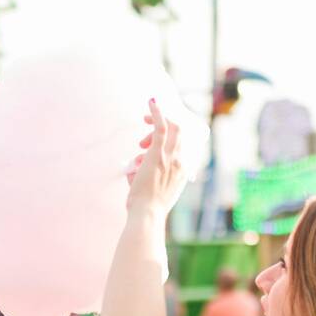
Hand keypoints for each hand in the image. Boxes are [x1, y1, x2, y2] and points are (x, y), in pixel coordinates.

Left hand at [125, 99, 185, 217]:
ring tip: (141, 141)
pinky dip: (157, 112)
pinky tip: (152, 101)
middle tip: (144, 139)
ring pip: (171, 128)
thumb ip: (143, 176)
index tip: (152, 143)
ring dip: (156, 125)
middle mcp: (181, 161)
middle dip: (165, 127)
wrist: (147, 215)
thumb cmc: (146, 208)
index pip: (182, 146)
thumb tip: (133, 168)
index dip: (171, 139)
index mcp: (183, 171)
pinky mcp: (157, 154)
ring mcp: (171, 157)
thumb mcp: (150, 190)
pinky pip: (161, 127)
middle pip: (180, 133)